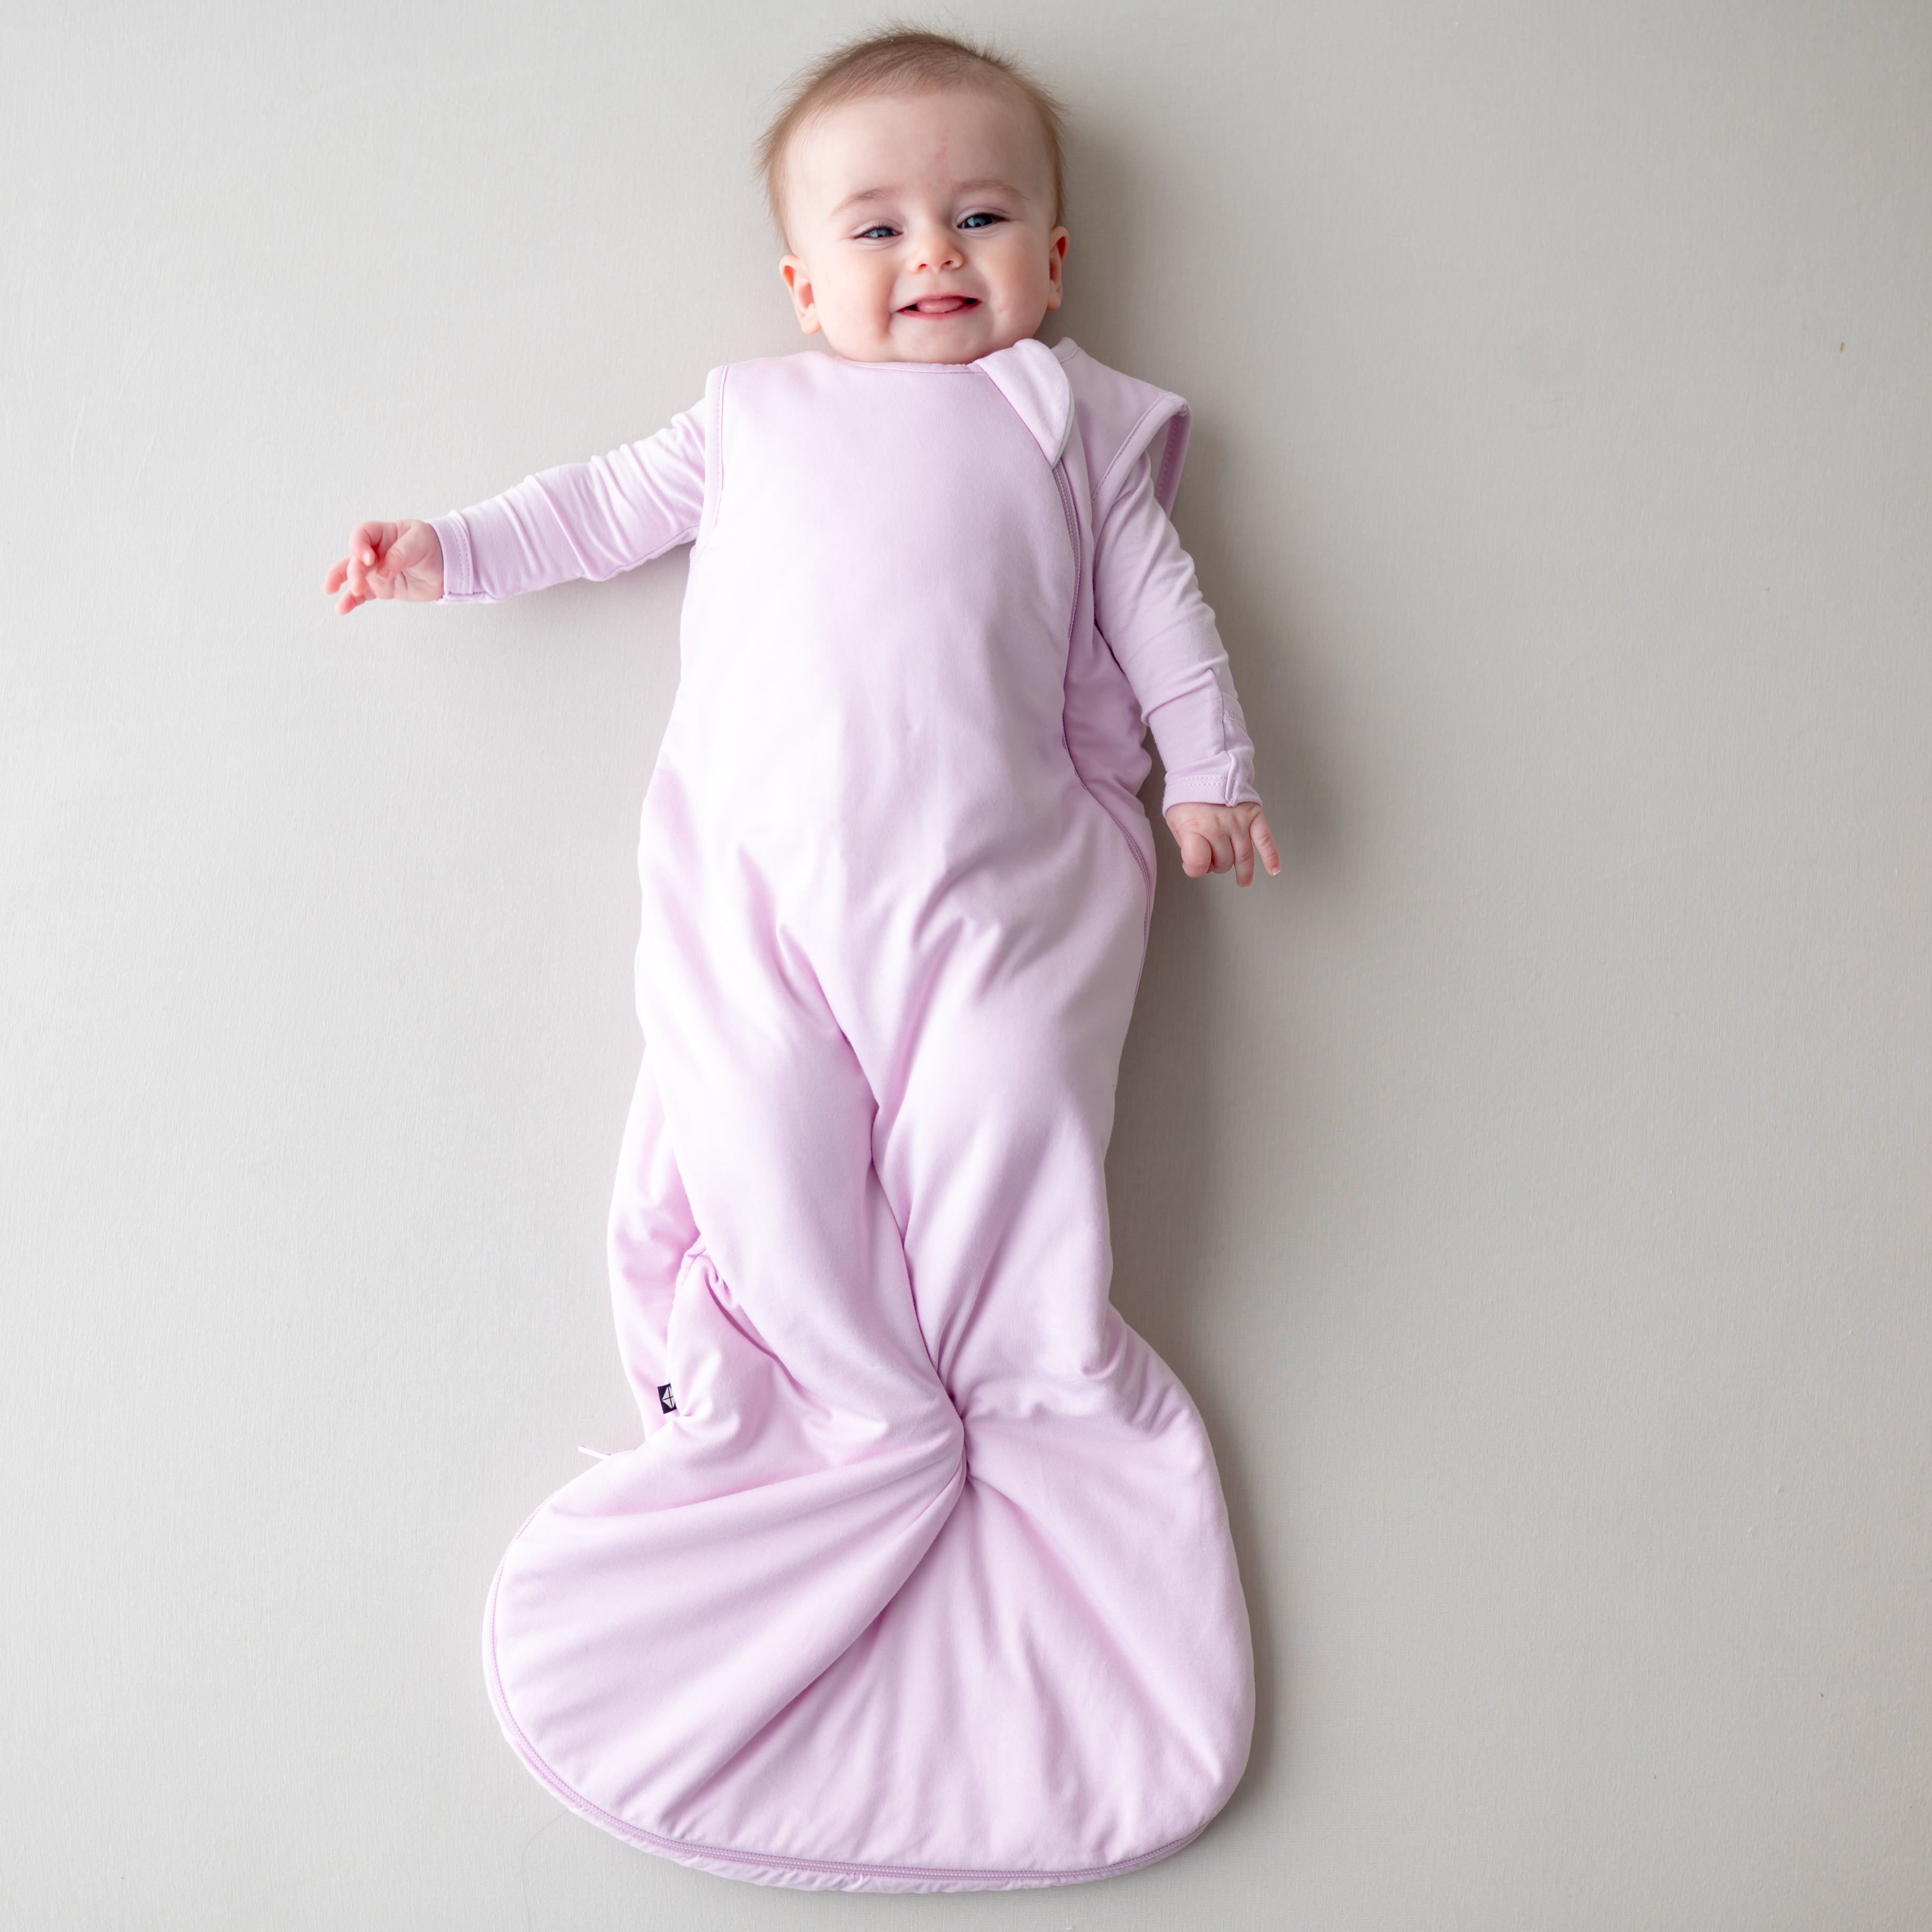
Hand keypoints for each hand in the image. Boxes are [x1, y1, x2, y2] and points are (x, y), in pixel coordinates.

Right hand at [323, 520, 443, 613]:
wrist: (447, 566)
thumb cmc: (433, 546)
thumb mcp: (420, 542)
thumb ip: (399, 554)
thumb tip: (382, 572)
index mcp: (383, 533)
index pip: (362, 534)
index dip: (359, 545)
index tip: (369, 559)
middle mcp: (375, 551)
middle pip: (355, 559)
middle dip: (354, 572)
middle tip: (360, 585)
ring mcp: (376, 571)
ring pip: (352, 576)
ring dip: (341, 583)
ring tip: (331, 592)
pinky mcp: (381, 588)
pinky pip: (362, 594)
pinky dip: (351, 600)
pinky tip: (342, 608)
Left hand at [1163, 799, 1279, 885]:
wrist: (1204, 770)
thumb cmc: (1189, 798)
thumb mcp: (1175, 822)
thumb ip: (1186, 846)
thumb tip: (1197, 867)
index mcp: (1196, 827)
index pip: (1198, 863)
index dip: (1195, 869)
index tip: (1194, 866)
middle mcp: (1218, 826)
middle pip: (1223, 862)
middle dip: (1218, 865)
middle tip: (1214, 859)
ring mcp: (1238, 822)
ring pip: (1243, 857)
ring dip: (1243, 871)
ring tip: (1243, 880)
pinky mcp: (1253, 815)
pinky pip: (1265, 840)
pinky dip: (1271, 857)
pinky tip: (1273, 869)